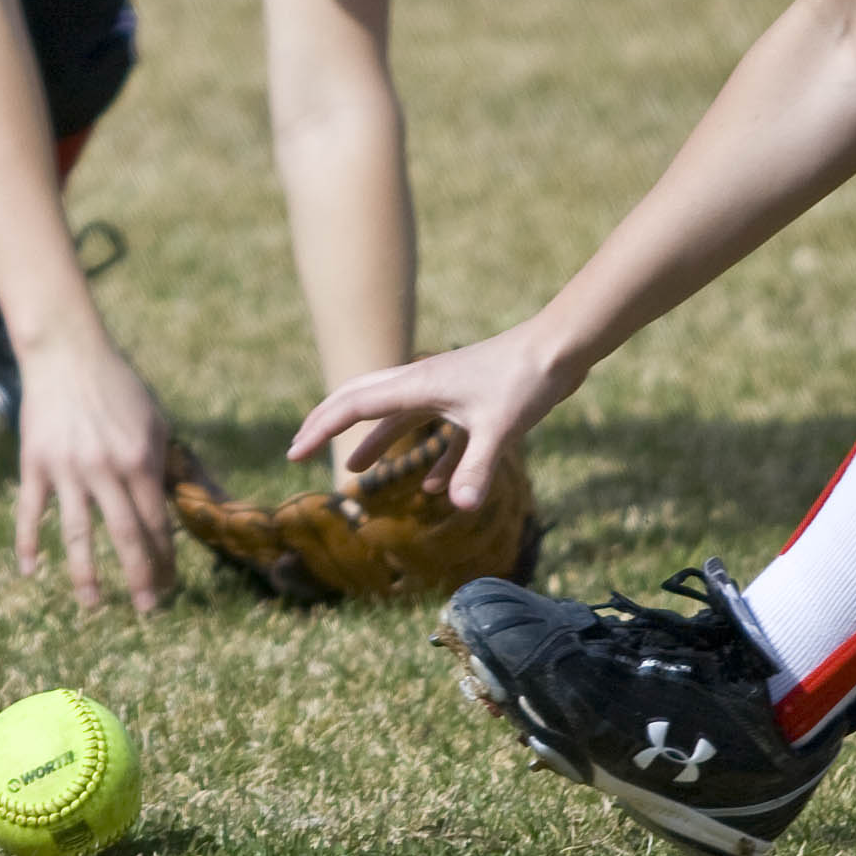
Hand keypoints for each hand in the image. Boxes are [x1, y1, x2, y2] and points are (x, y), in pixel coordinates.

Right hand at [15, 330, 176, 612]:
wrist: (67, 352)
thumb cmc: (118, 386)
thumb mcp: (154, 421)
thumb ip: (162, 464)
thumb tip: (176, 506)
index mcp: (140, 460)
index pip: (157, 523)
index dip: (166, 558)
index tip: (170, 585)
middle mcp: (106, 469)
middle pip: (126, 537)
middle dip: (140, 577)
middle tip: (147, 609)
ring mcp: (67, 469)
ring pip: (77, 535)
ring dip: (86, 575)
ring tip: (93, 605)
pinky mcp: (35, 463)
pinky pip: (30, 512)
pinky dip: (27, 543)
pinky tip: (30, 572)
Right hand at [289, 316, 581, 513]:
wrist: (562, 348)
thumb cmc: (527, 380)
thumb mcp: (500, 428)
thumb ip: (476, 469)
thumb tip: (460, 508)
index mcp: (417, 386)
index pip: (352, 406)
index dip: (320, 430)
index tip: (293, 455)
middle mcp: (423, 384)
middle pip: (361, 400)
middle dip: (329, 424)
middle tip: (301, 447)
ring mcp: (447, 390)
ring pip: (397, 416)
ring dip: (374, 442)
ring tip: (355, 471)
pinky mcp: (472, 400)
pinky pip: (438, 431)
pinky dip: (429, 457)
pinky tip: (435, 486)